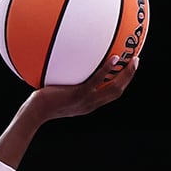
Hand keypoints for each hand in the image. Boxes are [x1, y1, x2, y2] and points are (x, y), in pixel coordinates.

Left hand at [23, 55, 138, 121]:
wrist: (35, 112)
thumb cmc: (41, 103)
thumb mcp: (59, 95)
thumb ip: (67, 86)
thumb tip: (65, 69)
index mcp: (89, 104)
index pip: (110, 95)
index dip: (122, 83)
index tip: (127, 70)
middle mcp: (91, 104)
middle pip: (118, 91)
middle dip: (129, 76)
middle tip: (136, 61)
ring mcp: (86, 101)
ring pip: (114, 88)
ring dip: (126, 74)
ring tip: (133, 59)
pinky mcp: (79, 95)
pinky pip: (97, 81)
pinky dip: (107, 69)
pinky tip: (114, 58)